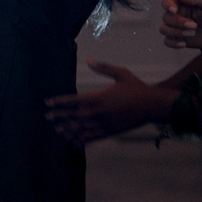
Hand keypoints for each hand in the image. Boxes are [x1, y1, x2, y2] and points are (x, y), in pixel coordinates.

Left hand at [44, 61, 171, 144]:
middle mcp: (99, 112)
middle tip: (48, 117)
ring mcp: (105, 123)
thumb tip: (88, 59)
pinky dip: (83, 139)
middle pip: (74, 115)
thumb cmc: (137, 88)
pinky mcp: (112, 131)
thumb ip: (103, 67)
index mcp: (99, 97)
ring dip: (69, 129)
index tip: (48, 102)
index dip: (59, 102)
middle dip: (60, 116)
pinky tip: (74, 142)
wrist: (154, 106)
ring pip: (82, 128)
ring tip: (58, 130)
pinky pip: (94, 137)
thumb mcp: (121, 73)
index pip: (73, 100)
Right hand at [159, 0, 201, 49]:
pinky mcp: (178, 39)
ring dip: (176, 32)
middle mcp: (176, 15)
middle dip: (178, 22)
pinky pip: (167, 41)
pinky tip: (184, 44)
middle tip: (194, 25)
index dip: (167, 5)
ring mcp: (176, 28)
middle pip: (166, 17)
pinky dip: (173, 43)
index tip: (174, 10)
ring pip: (164, 29)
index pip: (167, 2)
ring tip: (193, 34)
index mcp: (182, 4)